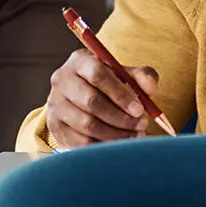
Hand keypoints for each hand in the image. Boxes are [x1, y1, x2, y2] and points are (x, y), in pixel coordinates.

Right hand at [43, 49, 158, 148]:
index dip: (120, 94)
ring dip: (116, 134)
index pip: (97, 74)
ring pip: (88, 125)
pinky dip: (104, 146)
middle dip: (121, 118)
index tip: (139, 109)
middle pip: (91, 101)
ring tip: (134, 135)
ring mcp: (55, 105)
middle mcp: (62, 80)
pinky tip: (119, 143)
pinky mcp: (54, 126)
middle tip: (141, 125)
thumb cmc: (107, 84)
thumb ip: (142, 76)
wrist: (79, 98)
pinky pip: (81, 142)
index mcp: (79, 61)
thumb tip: (150, 87)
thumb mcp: (124, 74)